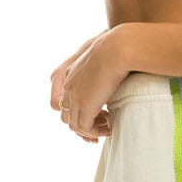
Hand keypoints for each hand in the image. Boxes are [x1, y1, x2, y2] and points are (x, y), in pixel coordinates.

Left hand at [49, 27, 128, 141]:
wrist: (117, 48)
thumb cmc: (116, 49)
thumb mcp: (102, 58)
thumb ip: (101, 67)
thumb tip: (112, 74)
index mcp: (69, 75)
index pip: (64, 102)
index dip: (78, 112)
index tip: (97, 114)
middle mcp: (68, 88)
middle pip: (67, 116)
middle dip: (83, 125)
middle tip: (102, 125)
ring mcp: (75, 97)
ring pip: (75, 125)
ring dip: (91, 130)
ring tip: (107, 127)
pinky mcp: (85, 105)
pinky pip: (85, 128)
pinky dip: (96, 132)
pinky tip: (109, 127)